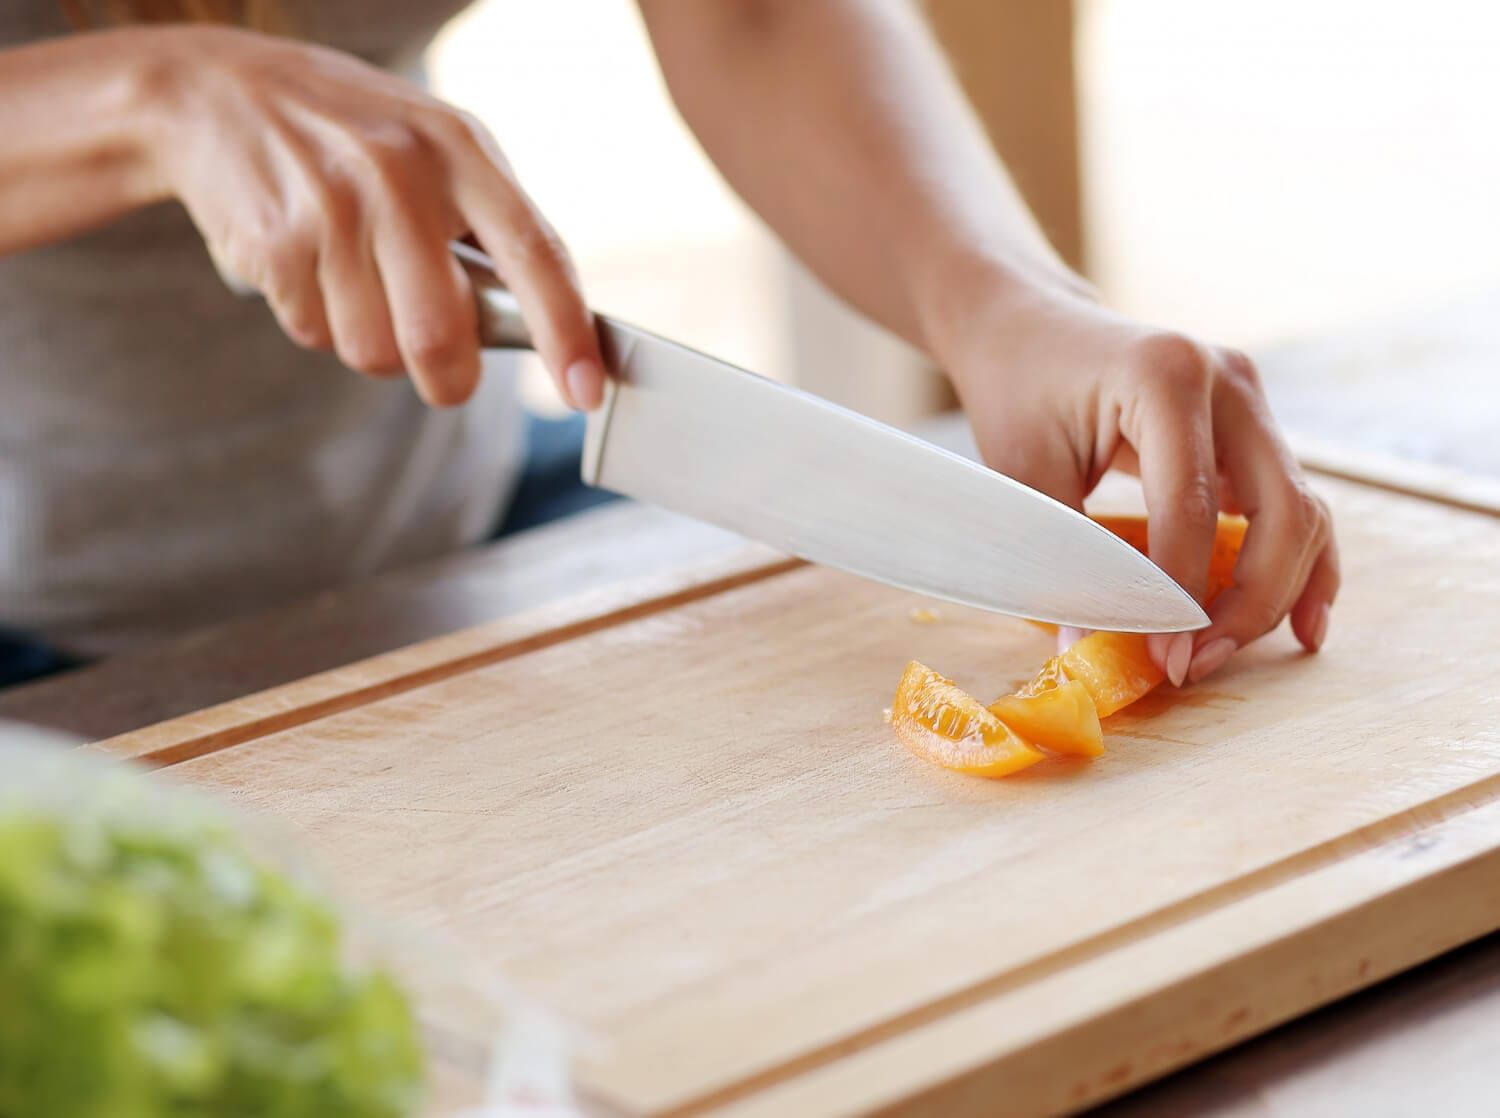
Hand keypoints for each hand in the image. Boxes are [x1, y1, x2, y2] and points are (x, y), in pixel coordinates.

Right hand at [135, 27, 605, 408]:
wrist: (216, 90)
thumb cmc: (353, 135)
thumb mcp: (436, 147)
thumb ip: (489, 227)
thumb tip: (542, 330)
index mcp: (460, 151)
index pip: (535, 254)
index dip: (566, 333)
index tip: (585, 391)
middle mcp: (400, 175)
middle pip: (442, 336)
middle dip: (447, 379)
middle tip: (443, 372)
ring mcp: (333, 208)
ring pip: (374, 351)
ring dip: (372, 343)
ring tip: (357, 283)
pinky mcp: (275, 241)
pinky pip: (315, 334)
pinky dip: (318, 321)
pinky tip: (309, 266)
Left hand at [934, 277, 1338, 684]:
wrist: (1028, 329)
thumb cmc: (1018, 391)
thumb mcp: (1023, 473)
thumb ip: (1062, 555)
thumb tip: (1088, 650)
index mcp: (1167, 377)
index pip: (1194, 507)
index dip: (1182, 593)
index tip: (1163, 659)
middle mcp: (1228, 381)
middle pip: (1281, 511)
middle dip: (1247, 603)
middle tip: (1192, 664)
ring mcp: (1251, 402)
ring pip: (1302, 512)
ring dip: (1276, 593)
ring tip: (1223, 654)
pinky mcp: (1254, 428)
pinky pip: (1295, 505)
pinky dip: (1301, 566)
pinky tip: (1302, 625)